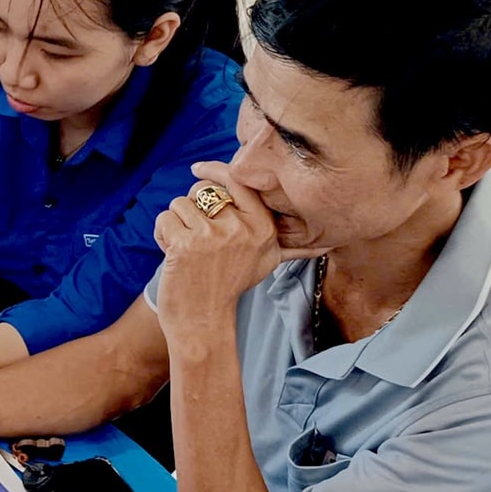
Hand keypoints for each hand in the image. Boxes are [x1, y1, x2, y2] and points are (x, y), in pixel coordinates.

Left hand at [153, 163, 313, 342]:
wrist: (203, 322)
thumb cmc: (230, 288)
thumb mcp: (266, 263)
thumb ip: (291, 247)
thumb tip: (328, 243)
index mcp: (263, 227)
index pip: (238, 180)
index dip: (214, 170)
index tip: (198, 169)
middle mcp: (243, 228)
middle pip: (205, 189)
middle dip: (191, 206)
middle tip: (194, 232)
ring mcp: (214, 235)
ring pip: (181, 203)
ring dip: (176, 223)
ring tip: (186, 249)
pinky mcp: (185, 244)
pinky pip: (165, 218)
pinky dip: (162, 234)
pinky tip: (172, 254)